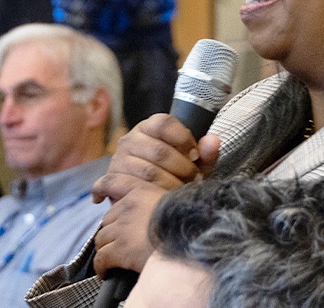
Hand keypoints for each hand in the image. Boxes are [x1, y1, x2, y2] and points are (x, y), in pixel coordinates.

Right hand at [89, 115, 219, 274]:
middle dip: (181, 168)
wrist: (142, 200)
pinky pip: (131, 187)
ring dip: (168, 185)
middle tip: (192, 180)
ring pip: (147, 172)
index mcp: (149, 128)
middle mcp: (130, 140)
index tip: (195, 155)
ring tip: (178, 193)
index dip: (183, 138)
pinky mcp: (110, 180)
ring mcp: (118, 160)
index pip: (163, 122)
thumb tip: (213, 140)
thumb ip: (205, 154)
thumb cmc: (171, 177)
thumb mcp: (192, 165)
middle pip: (159, 150)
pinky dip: (143, 195)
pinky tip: (150, 199)